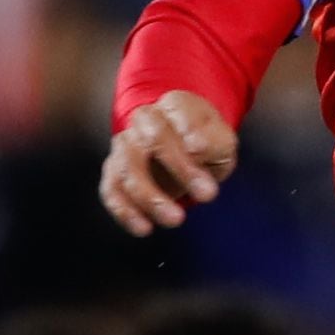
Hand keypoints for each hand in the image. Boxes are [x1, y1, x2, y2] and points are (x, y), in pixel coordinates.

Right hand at [102, 91, 236, 235]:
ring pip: (128, 167)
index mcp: (173, 105)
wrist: (186, 153)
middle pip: (152, 139)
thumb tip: (196, 147)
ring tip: (176, 220)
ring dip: (150, 196)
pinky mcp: (114, 173)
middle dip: (179, 168)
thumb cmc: (206, 145)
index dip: (189, 132)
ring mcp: (125, 146)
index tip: (202, 151)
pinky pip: (112, 190)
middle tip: (207, 195)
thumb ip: (213, 141)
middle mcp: (144, 120)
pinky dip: (125, 211)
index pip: (177, 112)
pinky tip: (144, 229)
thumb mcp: (222, 141)